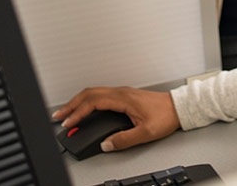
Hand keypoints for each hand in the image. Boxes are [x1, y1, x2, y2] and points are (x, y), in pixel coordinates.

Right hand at [52, 86, 179, 151]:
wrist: (178, 107)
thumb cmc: (165, 116)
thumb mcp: (145, 132)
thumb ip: (124, 139)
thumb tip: (106, 144)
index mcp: (123, 98)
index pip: (93, 102)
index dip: (78, 113)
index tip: (67, 123)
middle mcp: (121, 92)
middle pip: (89, 93)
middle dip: (71, 105)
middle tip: (58, 116)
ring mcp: (122, 93)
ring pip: (94, 93)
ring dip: (78, 102)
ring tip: (67, 113)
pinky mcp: (125, 96)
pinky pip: (101, 95)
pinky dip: (88, 102)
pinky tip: (85, 110)